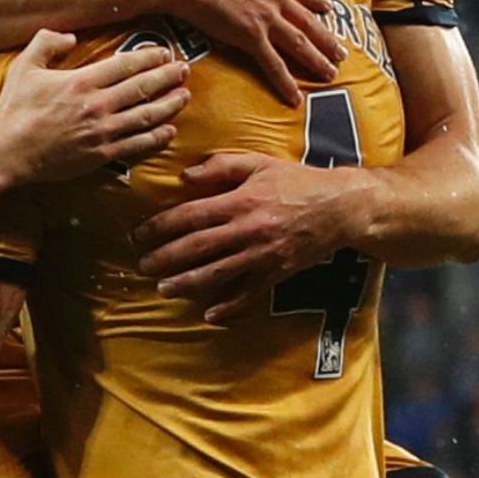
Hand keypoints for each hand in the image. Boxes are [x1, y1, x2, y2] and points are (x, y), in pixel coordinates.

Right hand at [0, 29, 189, 184]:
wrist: (8, 153)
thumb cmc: (14, 110)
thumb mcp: (25, 67)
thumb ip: (47, 43)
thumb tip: (71, 36)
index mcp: (81, 82)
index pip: (125, 65)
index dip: (149, 57)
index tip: (165, 52)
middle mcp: (97, 105)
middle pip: (143, 88)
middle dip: (167, 77)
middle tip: (184, 69)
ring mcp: (102, 132)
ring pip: (146, 116)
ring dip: (169, 105)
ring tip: (184, 96)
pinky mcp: (102, 155)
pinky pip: (137, 144)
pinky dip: (157, 137)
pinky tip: (169, 131)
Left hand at [132, 151, 360, 323]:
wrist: (340, 207)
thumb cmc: (295, 181)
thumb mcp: (259, 163)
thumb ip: (221, 166)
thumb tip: (185, 176)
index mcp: (240, 200)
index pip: (190, 215)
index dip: (160, 227)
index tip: (138, 235)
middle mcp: (248, 229)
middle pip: (197, 247)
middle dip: (165, 259)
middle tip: (142, 266)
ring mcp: (263, 254)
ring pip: (217, 274)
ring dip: (187, 283)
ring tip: (164, 289)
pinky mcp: (277, 272)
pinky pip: (249, 293)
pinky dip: (229, 307)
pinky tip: (209, 314)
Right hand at [163, 0, 342, 106]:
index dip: (316, 3)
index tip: (327, 12)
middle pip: (308, 22)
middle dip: (327, 40)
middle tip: (341, 54)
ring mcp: (266, 18)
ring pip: (299, 44)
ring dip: (317, 61)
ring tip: (331, 75)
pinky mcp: (251, 37)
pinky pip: (273, 64)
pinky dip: (285, 82)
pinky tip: (295, 97)